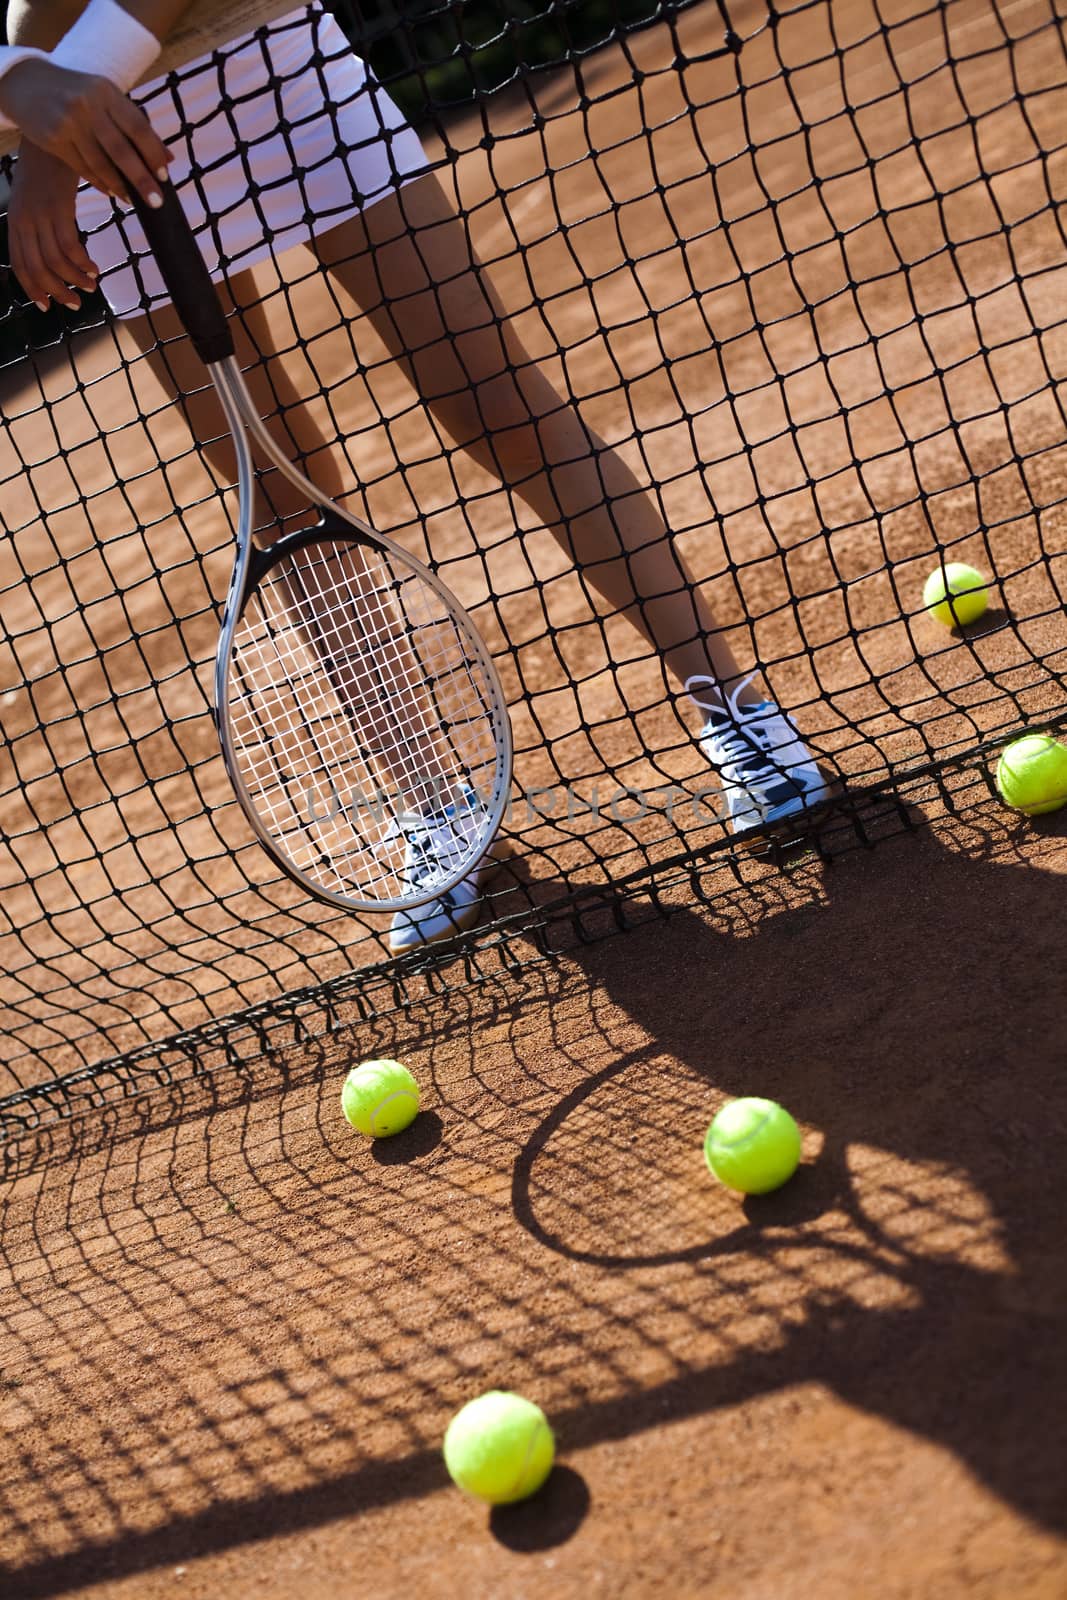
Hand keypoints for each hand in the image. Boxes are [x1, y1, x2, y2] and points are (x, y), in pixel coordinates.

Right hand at [0, 57, 170, 207]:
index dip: (153, 154)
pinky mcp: (53, 139)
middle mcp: (88, 105)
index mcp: (106, 91)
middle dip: (141, 179)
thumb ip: (134, 124)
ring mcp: (69, 122)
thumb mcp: (105, 97)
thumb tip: (169, 158)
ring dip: (120, 186)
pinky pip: (82, 168)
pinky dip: (99, 182)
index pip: (137, 127)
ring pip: (101, 163)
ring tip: (132, 200)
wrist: (28, 83)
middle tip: (156, 201)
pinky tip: (111, 191)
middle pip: (121, 150)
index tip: (165, 176)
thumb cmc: (77, 92)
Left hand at [8, 141, 100, 311]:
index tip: (48, 305)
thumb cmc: (49, 166)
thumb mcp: (37, 198)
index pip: (20, 265)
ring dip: (74, 280)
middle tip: (76, 303)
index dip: (33, 289)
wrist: (52, 134)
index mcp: (17, 221)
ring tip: (91, 286)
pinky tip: (94, 268)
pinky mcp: (59, 208)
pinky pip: (71, 247)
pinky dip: (82, 263)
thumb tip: (57, 249)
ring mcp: (40, 215)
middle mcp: (24, 221)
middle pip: (38, 269)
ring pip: (55, 262)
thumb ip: (41, 222)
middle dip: (57, 292)